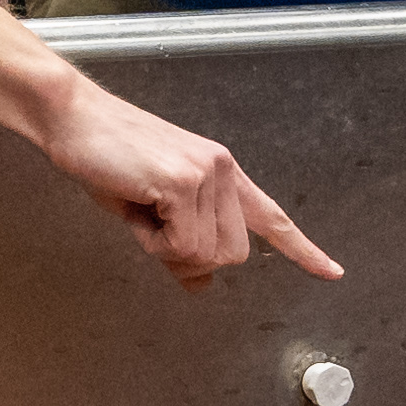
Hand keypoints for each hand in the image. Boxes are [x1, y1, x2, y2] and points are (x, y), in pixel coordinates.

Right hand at [34, 75, 343, 291]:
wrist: (73, 119)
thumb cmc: (105, 160)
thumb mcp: (149, 212)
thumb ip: (182, 246)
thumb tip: (202, 286)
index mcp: (222, 173)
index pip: (270, 217)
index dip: (301, 249)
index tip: (332, 272)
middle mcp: (224, 170)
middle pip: (232, 254)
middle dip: (188, 255)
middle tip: (151, 225)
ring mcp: (208, 174)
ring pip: (206, 254)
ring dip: (166, 247)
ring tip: (141, 209)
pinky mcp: (185, 182)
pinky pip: (181, 245)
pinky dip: (153, 242)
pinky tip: (137, 206)